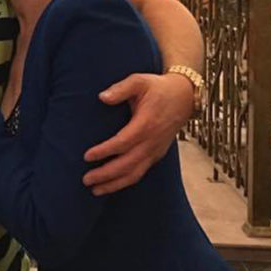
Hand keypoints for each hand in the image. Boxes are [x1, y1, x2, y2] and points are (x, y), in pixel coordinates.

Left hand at [82, 72, 193, 194]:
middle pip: (127, 164)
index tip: (87, 156)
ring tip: (95, 190)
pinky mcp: (157, 154)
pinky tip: (112, 185)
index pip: (122, 143)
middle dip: (106, 174)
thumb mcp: (139, 81)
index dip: (104, 151)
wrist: (184, 97)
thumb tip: (103, 97)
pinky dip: (126, 181)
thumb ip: (121, 89)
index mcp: (146, 124)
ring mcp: (156, 150)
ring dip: (115, 184)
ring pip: (135, 173)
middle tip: (86, 179)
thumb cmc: (158, 88)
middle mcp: (152, 141)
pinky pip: (141, 172)